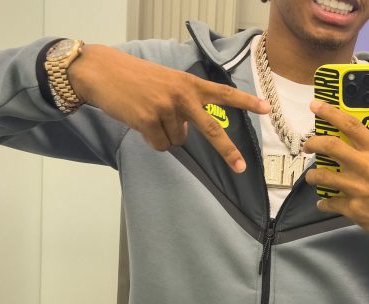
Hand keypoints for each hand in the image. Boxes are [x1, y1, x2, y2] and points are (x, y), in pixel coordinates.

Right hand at [69, 44, 269, 172]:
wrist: (102, 72)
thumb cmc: (136, 78)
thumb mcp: (168, 82)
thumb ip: (185, 102)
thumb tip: (188, 133)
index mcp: (190, 83)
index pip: (223, 93)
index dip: (246, 102)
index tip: (267, 109)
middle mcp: (182, 96)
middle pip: (211, 129)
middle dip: (227, 151)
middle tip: (240, 167)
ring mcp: (165, 109)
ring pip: (177, 141)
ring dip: (165, 135)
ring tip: (148, 114)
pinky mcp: (148, 121)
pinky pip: (160, 145)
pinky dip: (152, 140)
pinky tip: (140, 122)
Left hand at [303, 100, 368, 240]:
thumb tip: (348, 141)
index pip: (351, 125)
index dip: (330, 112)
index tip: (315, 106)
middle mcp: (366, 167)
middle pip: (330, 146)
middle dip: (313, 143)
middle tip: (307, 146)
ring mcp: (357, 188)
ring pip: (322, 176)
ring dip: (313, 176)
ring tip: (313, 177)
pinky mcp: (352, 208)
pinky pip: (328, 202)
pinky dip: (323, 203)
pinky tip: (325, 202)